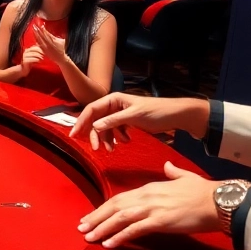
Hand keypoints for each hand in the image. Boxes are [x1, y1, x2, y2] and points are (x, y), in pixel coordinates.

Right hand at [20, 45, 44, 69]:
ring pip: (34, 54)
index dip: (40, 49)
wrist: (23, 69)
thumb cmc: (29, 62)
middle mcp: (25, 52)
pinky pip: (32, 59)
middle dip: (40, 52)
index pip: (34, 47)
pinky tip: (39, 62)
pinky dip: (37, 60)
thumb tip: (40, 47)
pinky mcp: (25, 61)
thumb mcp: (33, 56)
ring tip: (42, 59)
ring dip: (39, 56)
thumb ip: (35, 52)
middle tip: (43, 56)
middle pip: (34, 50)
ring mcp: (24, 56)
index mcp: (27, 50)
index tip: (44, 52)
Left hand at [32, 25, 68, 65]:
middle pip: (42, 35)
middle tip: (35, 25)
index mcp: (54, 40)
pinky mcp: (44, 50)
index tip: (41, 25)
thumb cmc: (62, 49)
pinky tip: (35, 37)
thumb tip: (51, 32)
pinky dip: (37, 40)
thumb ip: (56, 36)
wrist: (60, 58)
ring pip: (40, 39)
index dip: (44, 29)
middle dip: (38, 30)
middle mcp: (49, 43)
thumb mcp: (61, 41)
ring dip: (36, 34)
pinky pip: (39, 45)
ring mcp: (46, 47)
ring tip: (33, 29)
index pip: (47, 33)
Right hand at [70, 94, 208, 151]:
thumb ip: (113, 121)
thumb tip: (94, 127)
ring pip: (106, 127)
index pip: (92, 109)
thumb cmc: (156, 111)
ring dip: (107, 139)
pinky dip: (117, 138)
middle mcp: (114, 106)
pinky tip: (125, 141)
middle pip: (97, 120)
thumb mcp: (134, 116)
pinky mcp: (128, 122)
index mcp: (114, 99)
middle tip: (95, 148)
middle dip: (95, 134)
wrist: (176, 116)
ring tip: (112, 150)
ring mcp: (121, 114)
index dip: (82, 121)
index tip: (74, 135)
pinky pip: (116, 131)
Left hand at [78, 162, 221, 247]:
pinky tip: (109, 244)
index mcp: (150, 188)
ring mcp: (153, 208)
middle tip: (81, 228)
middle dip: (96, 217)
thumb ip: (172, 173)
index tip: (91, 216)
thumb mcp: (185, 178)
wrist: (220, 201)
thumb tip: (167, 167)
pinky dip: (120, 236)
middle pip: (114, 206)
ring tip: (89, 237)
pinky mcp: (161, 221)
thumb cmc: (204, 191)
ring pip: (120, 217)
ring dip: (102, 228)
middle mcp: (147, 196)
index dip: (104, 207)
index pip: (120, 197)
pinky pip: (135, 230)